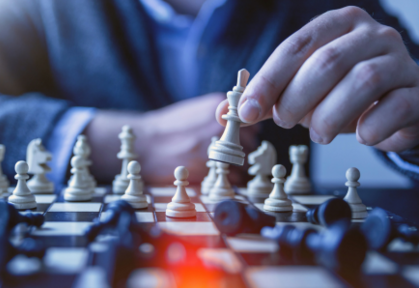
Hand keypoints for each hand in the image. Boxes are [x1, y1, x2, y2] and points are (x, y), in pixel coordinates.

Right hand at [86, 93, 258, 185]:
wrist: (145, 144)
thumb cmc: (167, 128)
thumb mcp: (194, 110)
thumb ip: (218, 116)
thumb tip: (240, 124)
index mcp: (218, 107)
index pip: (252, 122)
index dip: (246, 134)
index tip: (238, 140)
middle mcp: (220, 125)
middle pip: (250, 143)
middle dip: (241, 151)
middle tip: (226, 156)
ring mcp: (216, 146)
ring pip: (244, 162)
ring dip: (236, 167)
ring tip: (219, 167)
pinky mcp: (209, 168)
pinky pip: (234, 177)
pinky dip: (229, 180)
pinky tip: (214, 175)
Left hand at [216, 6, 418, 151]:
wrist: (395, 105)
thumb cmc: (342, 94)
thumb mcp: (301, 91)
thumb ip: (267, 99)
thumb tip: (225, 112)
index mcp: (337, 26)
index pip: (296, 47)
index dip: (268, 80)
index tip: (247, 111)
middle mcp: (371, 35)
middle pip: (327, 62)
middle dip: (297, 99)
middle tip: (286, 122)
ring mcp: (400, 61)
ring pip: (363, 81)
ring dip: (330, 116)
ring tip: (317, 134)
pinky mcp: (417, 92)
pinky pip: (396, 107)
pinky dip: (371, 127)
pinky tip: (360, 136)